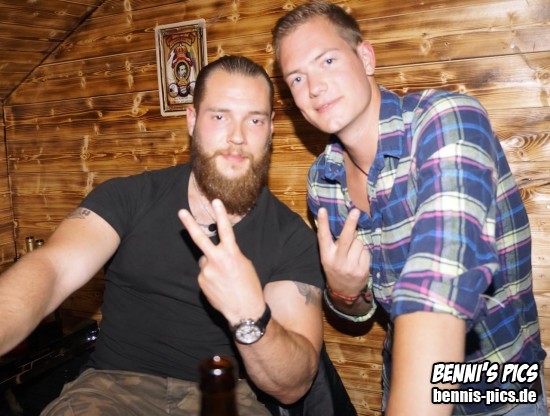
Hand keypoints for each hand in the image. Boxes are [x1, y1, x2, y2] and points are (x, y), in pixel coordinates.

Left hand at [178, 199, 264, 323]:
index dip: (221, 214)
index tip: (216, 201)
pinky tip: (220, 285)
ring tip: (224, 278)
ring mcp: (206, 271)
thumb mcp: (245, 264)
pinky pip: (204, 273)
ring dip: (212, 264)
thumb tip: (216, 253)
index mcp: (232, 254)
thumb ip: (229, 254)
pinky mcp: (201, 281)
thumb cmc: (249, 286)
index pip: (225, 230)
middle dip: (190, 224)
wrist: (244, 310)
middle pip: (200, 238)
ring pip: (205, 260)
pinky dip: (211, 277)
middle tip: (181, 212)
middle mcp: (217, 260)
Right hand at [317, 207, 369, 297]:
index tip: (322, 210)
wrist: (344, 293)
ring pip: (359, 243)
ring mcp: (351, 266)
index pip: (323, 237)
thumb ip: (336, 244)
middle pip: (346, 238)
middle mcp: (338, 261)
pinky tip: (359, 260)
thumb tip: (351, 227)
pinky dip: (364, 253)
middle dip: (351, 223)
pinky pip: (366, 252)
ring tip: (353, 254)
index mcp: (326, 256)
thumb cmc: (336, 269)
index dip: (323, 223)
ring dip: (358, 244)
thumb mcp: (330, 258)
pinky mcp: (362, 270)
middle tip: (356, 211)